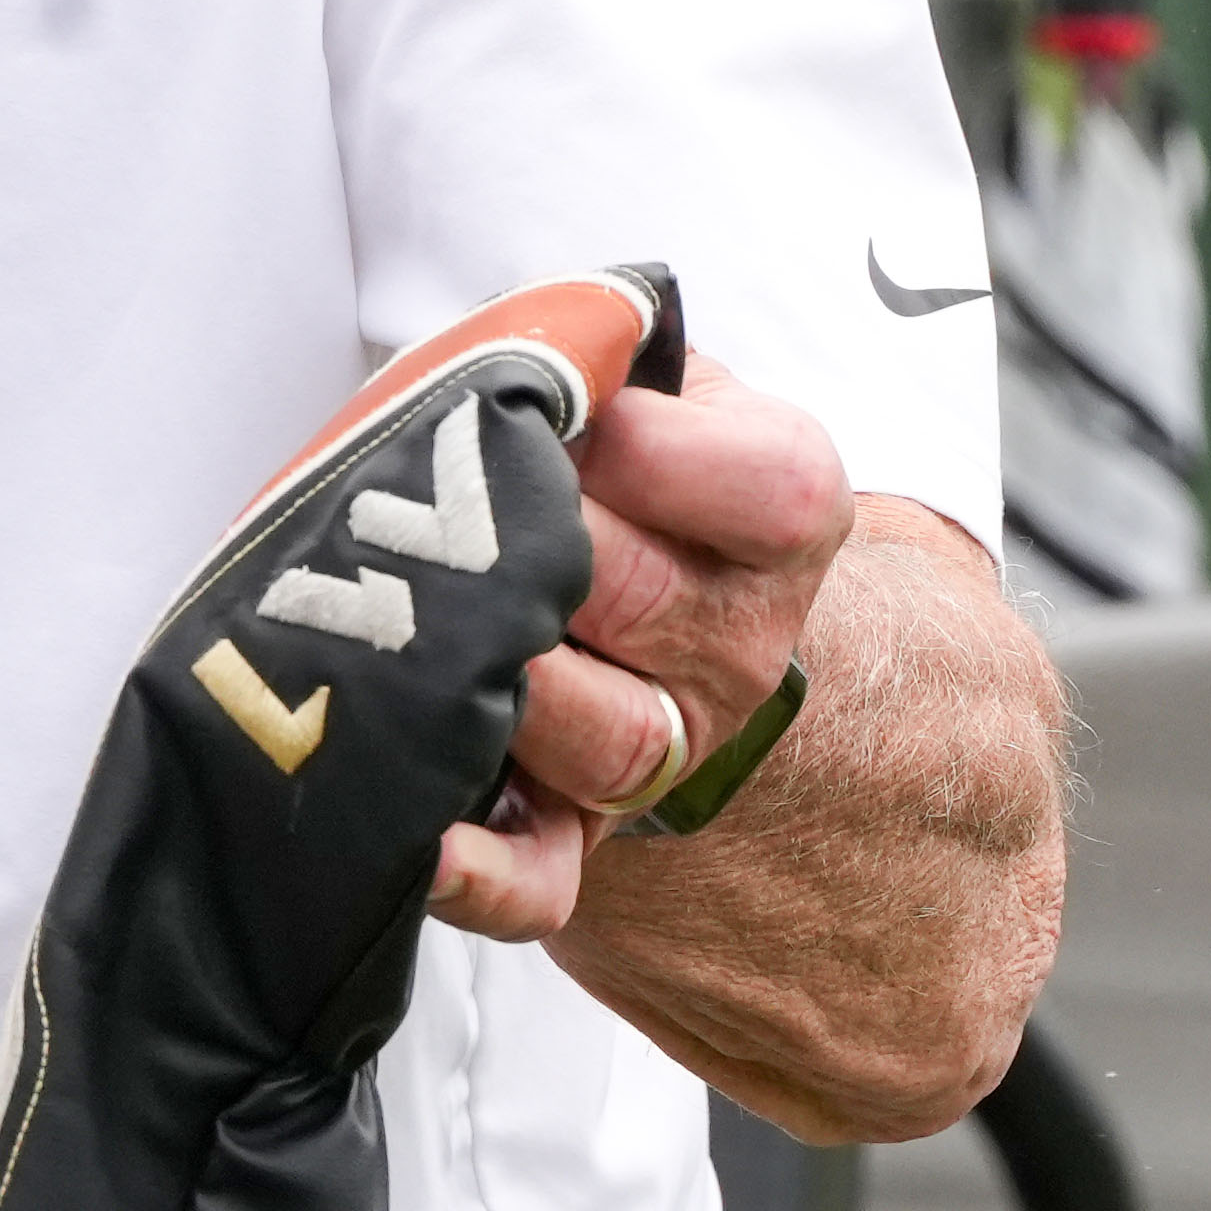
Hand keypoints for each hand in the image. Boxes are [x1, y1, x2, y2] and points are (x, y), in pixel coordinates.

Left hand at [425, 360, 856, 944]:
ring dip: (501, 682)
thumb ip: (602, 344)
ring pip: (604, 736)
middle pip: (646, 601)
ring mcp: (670, 746)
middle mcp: (741, 644)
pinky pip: (550, 877)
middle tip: (453, 511)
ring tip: (428, 630)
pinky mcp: (584, 830)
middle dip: (532, 547)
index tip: (549, 413)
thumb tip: (554, 333)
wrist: (651, 589)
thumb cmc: (621, 463)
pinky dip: (488, 875)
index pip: (762, 487)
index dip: (636, 443)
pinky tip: (427, 844)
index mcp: (784, 516)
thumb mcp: (652, 378)